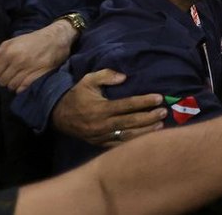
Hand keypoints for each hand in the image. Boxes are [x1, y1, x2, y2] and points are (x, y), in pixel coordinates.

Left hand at [0, 21, 76, 91]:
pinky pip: (22, 89)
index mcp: (7, 51)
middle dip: (4, 80)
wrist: (55, 39)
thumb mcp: (10, 43)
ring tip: (20, 76)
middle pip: (1, 82)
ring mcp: (28, 69)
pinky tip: (26, 80)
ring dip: (13, 84)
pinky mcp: (38, 75)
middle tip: (12, 74)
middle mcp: (17, 61)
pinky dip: (22, 87)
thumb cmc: (31, 41)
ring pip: (11, 87)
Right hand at [50, 69, 165, 146]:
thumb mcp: (88, 80)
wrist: (58, 116)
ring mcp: (101, 136)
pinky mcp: (100, 144)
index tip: (159, 98)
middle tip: (163, 112)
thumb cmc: (77, 95)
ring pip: (127, 136)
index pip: (127, 105)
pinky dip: (133, 143)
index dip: (144, 102)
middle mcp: (102, 124)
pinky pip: (119, 145)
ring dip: (145, 131)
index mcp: (100, 108)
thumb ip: (105, 75)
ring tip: (160, 126)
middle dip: (149, 117)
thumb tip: (124, 76)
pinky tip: (146, 139)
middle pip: (130, 122)